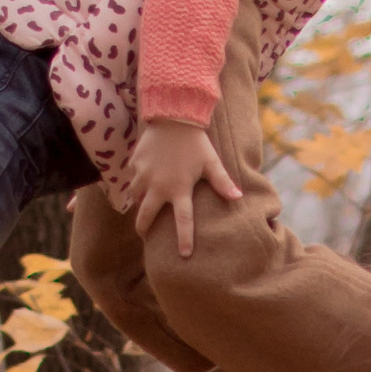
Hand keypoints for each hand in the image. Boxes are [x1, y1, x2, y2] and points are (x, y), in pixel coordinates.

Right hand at [119, 117, 243, 259]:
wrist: (173, 116)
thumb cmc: (195, 141)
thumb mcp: (211, 162)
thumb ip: (222, 182)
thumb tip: (238, 198)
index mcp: (179, 188)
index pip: (183, 220)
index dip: (184, 239)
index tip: (184, 255)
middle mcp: (158, 186)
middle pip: (146, 216)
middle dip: (143, 228)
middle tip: (144, 234)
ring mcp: (143, 176)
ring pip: (136, 198)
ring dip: (139, 202)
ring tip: (143, 204)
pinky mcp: (134, 164)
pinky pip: (132, 179)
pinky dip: (136, 182)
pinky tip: (141, 180)